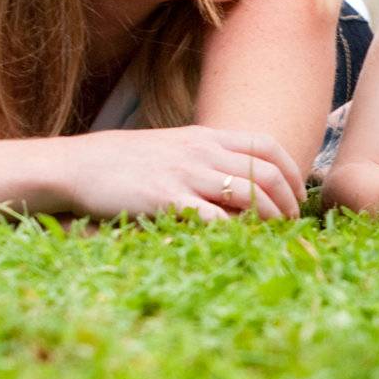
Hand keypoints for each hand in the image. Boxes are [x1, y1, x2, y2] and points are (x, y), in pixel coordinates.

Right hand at [61, 127, 303, 220]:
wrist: (81, 164)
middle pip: (265, 174)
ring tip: (273, 236)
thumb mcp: (177, 145)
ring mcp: (186, 174)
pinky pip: (212, 216)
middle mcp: (203, 152)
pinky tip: (240, 242)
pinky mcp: (166, 199)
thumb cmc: (131, 160)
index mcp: (209, 137)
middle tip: (290, 224)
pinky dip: (234, 230)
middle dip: (286, 202)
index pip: (267, 147)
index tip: (297, 196)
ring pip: (248, 193)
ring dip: (269, 218)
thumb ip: (211, 155)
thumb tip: (245, 176)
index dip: (291, 172)